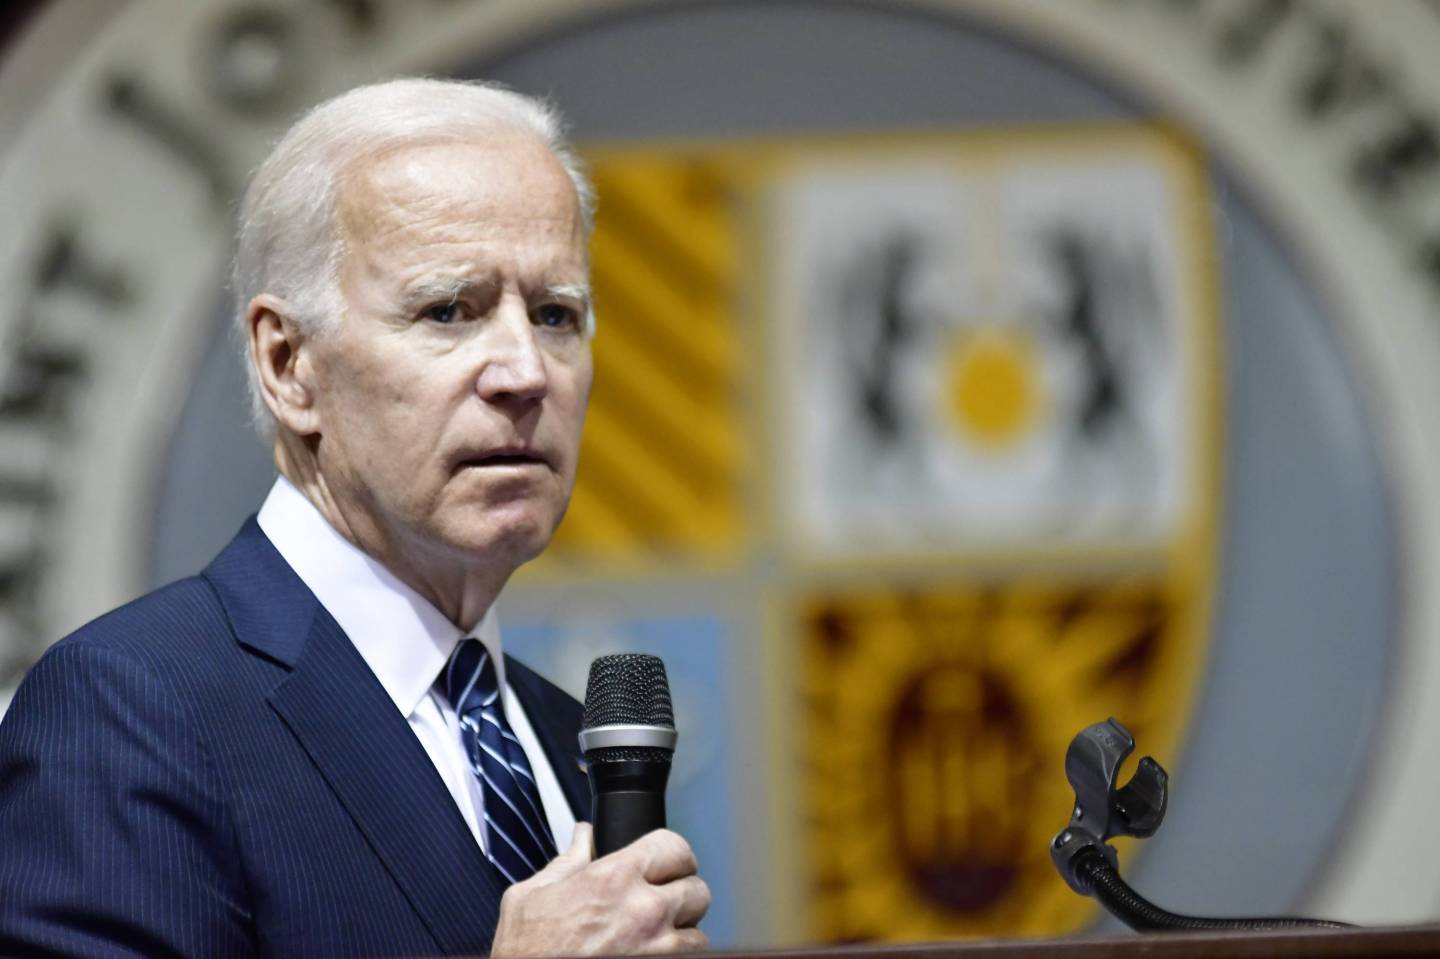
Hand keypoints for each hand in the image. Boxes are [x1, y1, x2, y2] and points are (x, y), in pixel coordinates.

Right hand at [490, 822, 710, 956]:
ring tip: (657, 936)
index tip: (666, 863)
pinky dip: (677, 957)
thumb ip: (566, 862)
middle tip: (663, 901)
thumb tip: (583, 838)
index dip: (671, 854)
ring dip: (681, 933)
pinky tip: (652, 954)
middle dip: (681, 894)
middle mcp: (643, 911)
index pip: (674, 847)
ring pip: (699, 933)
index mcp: (614, 879)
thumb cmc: (526, 952)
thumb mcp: (531, 896)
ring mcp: (657, 949)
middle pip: (697, 890)